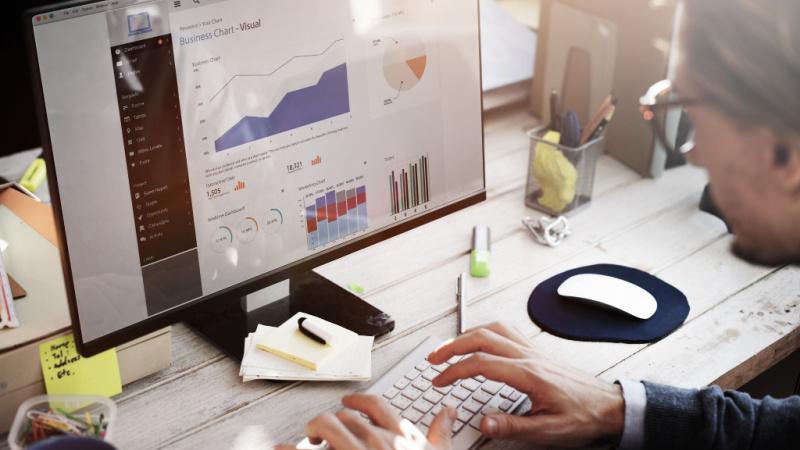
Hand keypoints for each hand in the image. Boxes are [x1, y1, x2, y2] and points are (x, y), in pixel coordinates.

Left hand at [275, 393, 456, 449]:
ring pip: (325, 427)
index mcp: (399, 436)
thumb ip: (442, 432)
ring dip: (312, 431)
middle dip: (332, 422)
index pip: (375, 406)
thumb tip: (449, 412)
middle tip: (324, 432)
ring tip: (308, 440)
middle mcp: (376, 441)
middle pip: (346, 417)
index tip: (347, 403)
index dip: (357, 402)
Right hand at [427, 322, 623, 447]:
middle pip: (482, 338)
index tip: (439, 380)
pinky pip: (508, 331)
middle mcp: (529, 357)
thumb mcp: (549, 431)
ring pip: (494, 329)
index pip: (481, 363)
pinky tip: (481, 339)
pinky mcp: (537, 353)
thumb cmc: (584, 417)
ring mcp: (533, 352)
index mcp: (528, 374)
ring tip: (450, 346)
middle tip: (434, 358)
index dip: (454, 371)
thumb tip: (483, 422)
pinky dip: (487, 331)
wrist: (610, 408)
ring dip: (467, 334)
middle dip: (452, 346)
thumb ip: (513, 426)